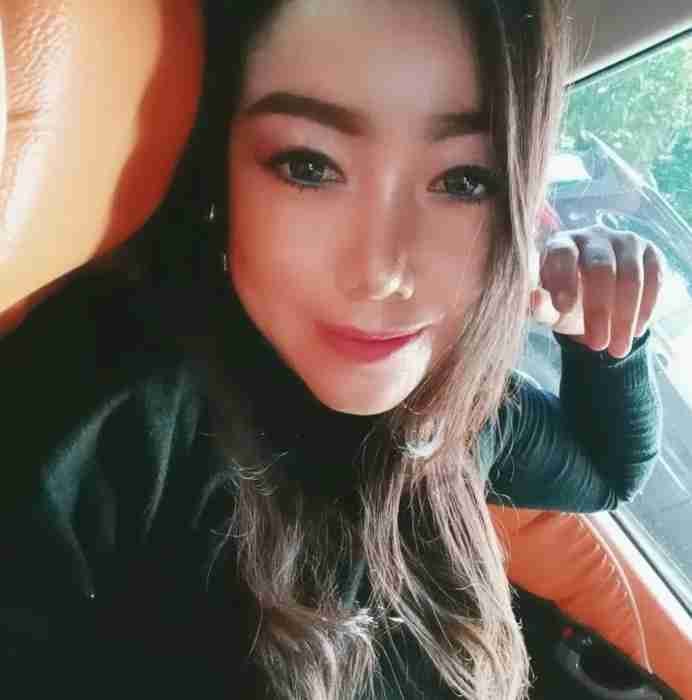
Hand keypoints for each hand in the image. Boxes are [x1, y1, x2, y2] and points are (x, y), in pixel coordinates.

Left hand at [529, 225, 666, 357]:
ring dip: (625, 316)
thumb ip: (540, 306)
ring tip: (617, 349)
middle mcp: (593, 236)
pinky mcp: (650, 252)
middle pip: (601, 267)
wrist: (598, 301)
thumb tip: (533, 298)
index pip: (563, 254)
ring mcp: (624, 241)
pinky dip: (646, 308)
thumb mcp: (549, 309)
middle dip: (599, 310)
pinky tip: (636, 332)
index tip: (563, 309)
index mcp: (561, 244)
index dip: (564, 279)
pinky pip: (654, 278)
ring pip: (631, 275)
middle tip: (597, 345)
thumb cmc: (565, 302)